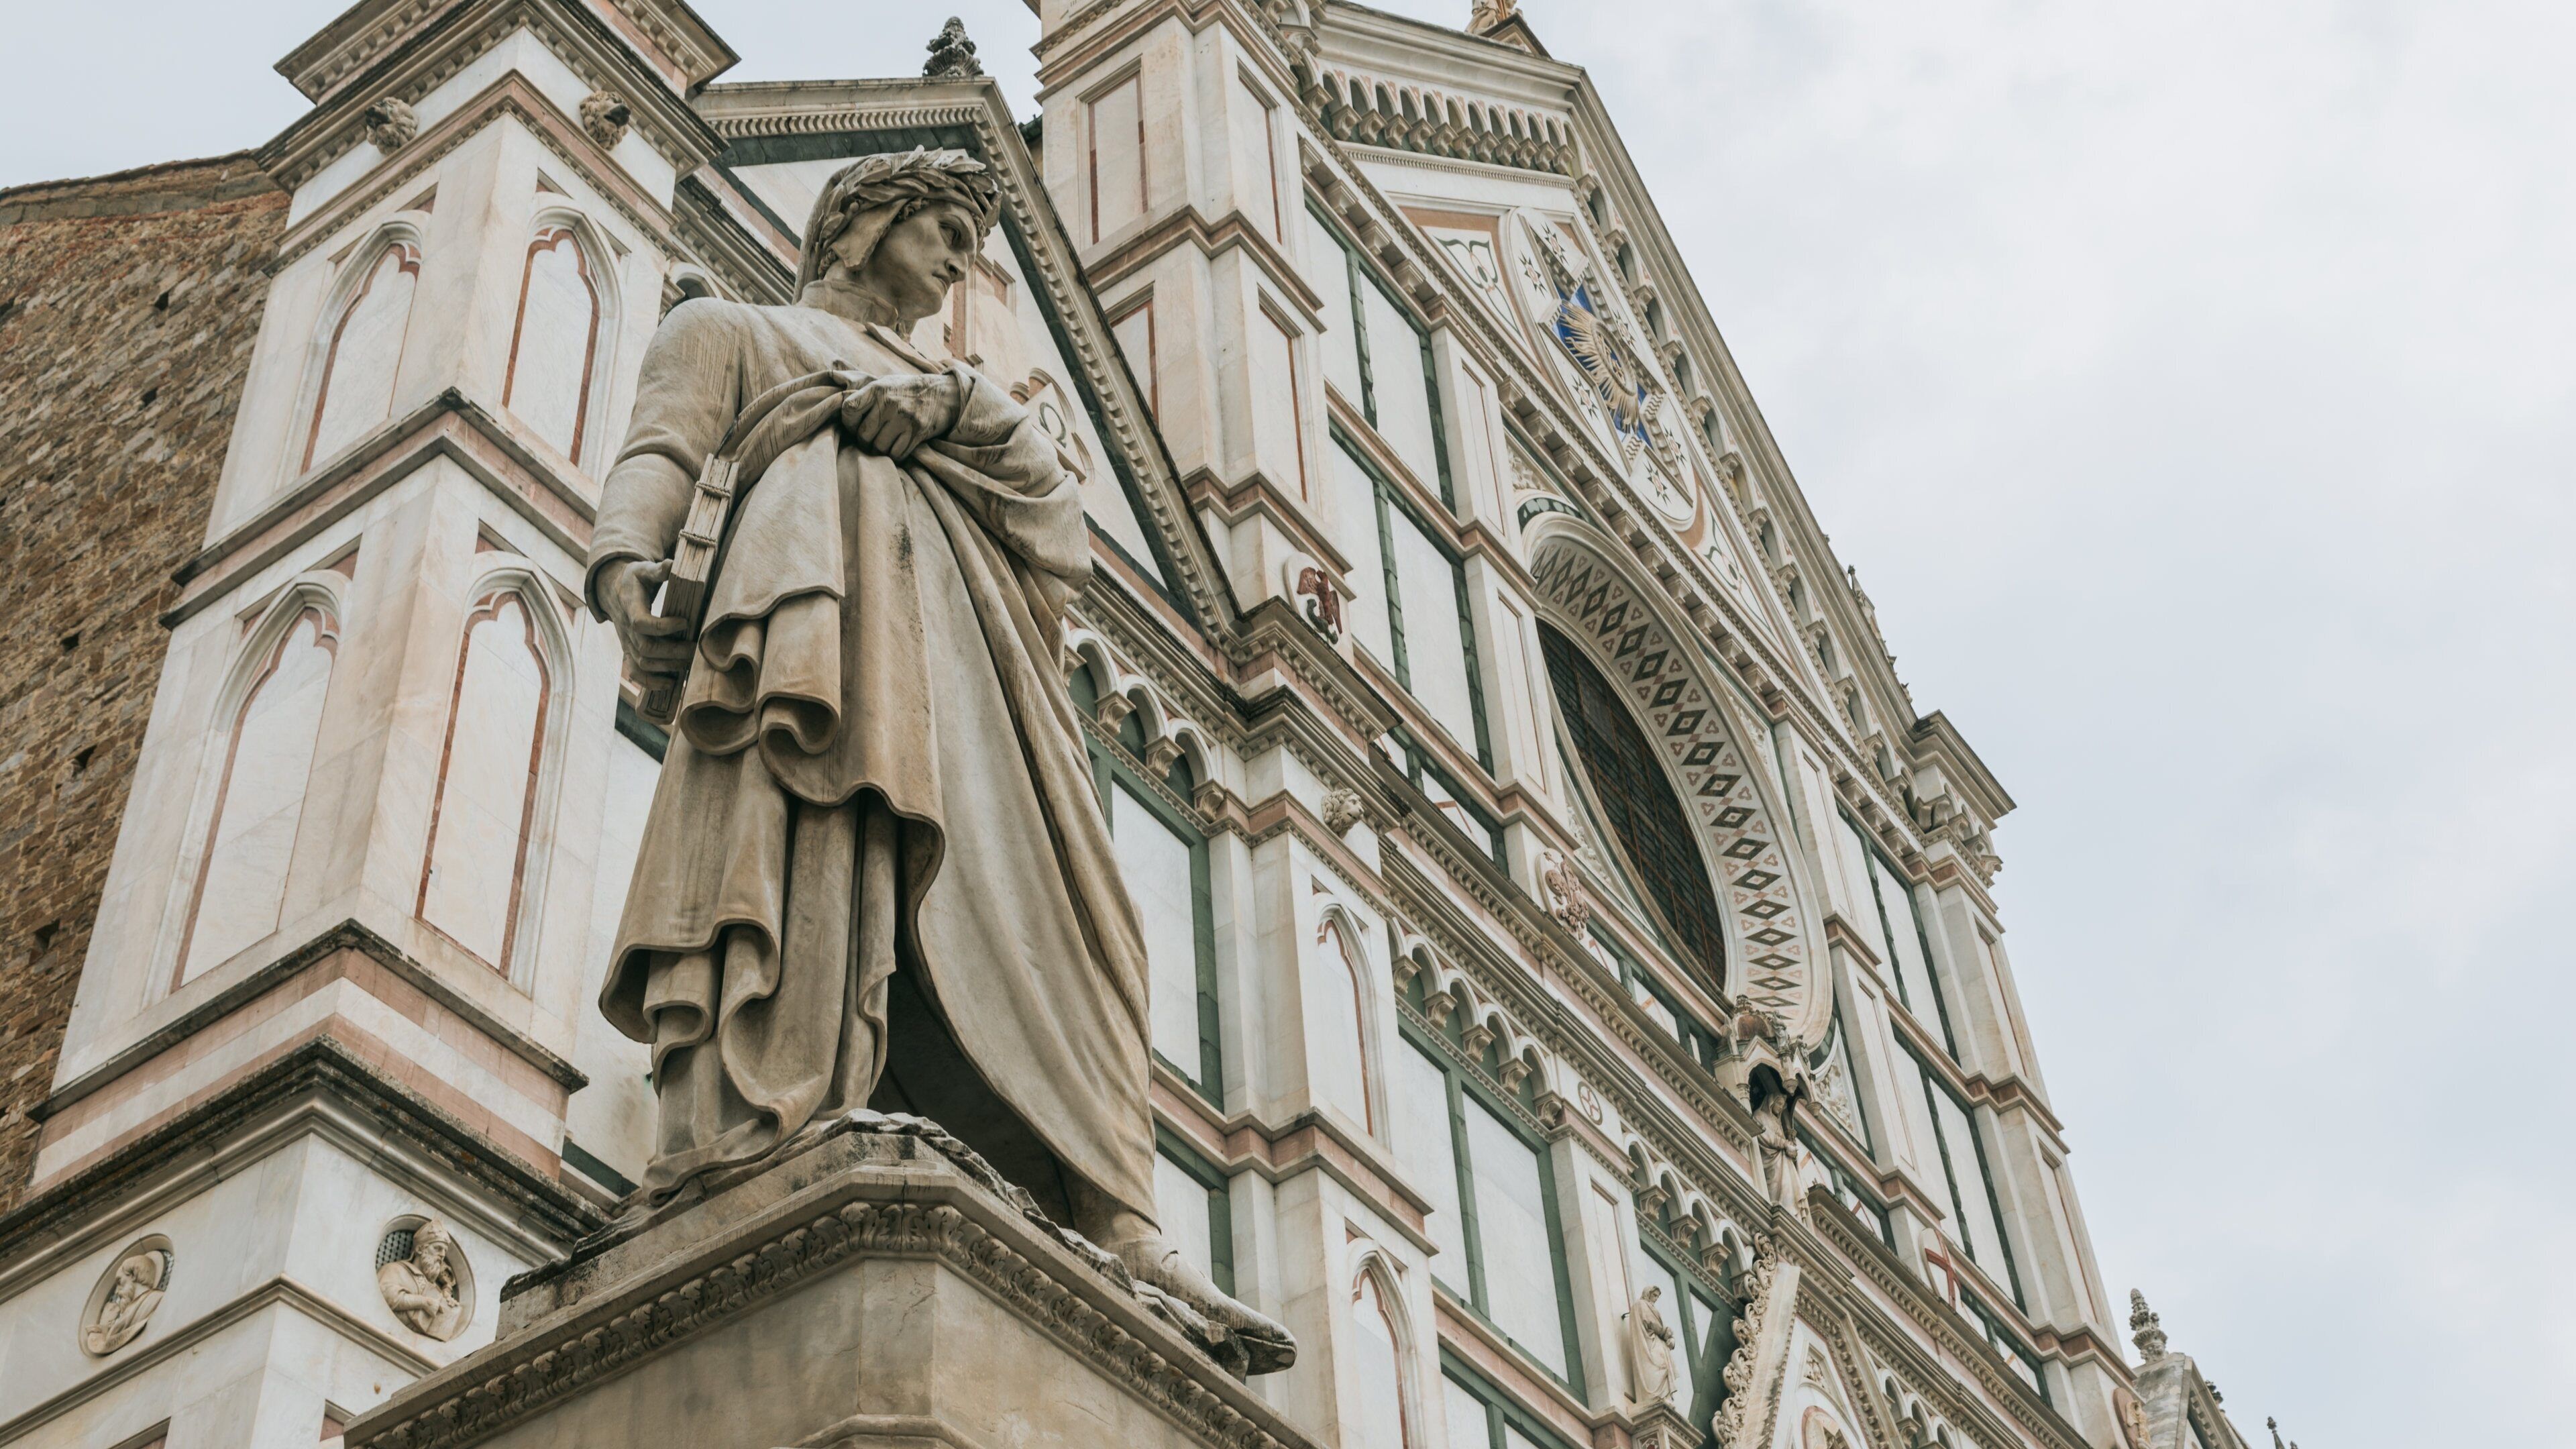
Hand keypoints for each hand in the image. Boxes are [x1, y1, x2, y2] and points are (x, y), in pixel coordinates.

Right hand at [601, 558, 693, 688]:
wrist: (613, 591)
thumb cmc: (634, 579)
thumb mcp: (643, 569)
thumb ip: (658, 570)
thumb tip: (673, 565)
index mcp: (629, 606)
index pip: (642, 623)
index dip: (663, 627)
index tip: (685, 622)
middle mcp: (625, 628)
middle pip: (646, 648)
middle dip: (673, 652)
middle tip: (696, 648)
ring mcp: (626, 642)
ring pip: (643, 663)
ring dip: (667, 667)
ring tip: (689, 662)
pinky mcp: (628, 651)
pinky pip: (635, 672)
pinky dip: (651, 682)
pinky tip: (670, 684)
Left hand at [838, 372, 960, 460]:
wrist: (943, 394)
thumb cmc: (908, 390)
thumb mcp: (886, 383)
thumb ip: (866, 395)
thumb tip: (840, 409)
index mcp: (877, 389)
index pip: (849, 409)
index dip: (848, 423)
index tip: (854, 427)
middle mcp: (889, 403)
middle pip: (864, 435)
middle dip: (864, 443)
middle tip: (870, 441)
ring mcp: (904, 418)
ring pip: (880, 447)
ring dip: (880, 451)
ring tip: (884, 444)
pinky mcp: (917, 432)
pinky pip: (897, 454)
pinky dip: (895, 455)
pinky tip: (898, 447)